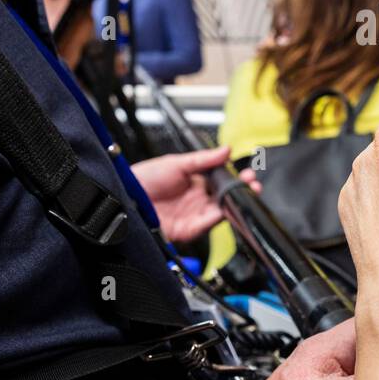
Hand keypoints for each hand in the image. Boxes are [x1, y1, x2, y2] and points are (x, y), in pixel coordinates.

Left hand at [131, 146, 257, 244]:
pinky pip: (209, 223)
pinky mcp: (189, 229)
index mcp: (195, 181)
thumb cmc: (143, 179)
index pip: (222, 180)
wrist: (126, 198)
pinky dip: (221, 216)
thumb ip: (203, 159)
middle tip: (252, 185)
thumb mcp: (176, 163)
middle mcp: (196, 199)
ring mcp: (194, 214)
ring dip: (236, 204)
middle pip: (226, 197)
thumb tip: (226, 150)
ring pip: (222, 211)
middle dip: (242, 191)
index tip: (248, 174)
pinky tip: (227, 207)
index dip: (236, 178)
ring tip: (246, 193)